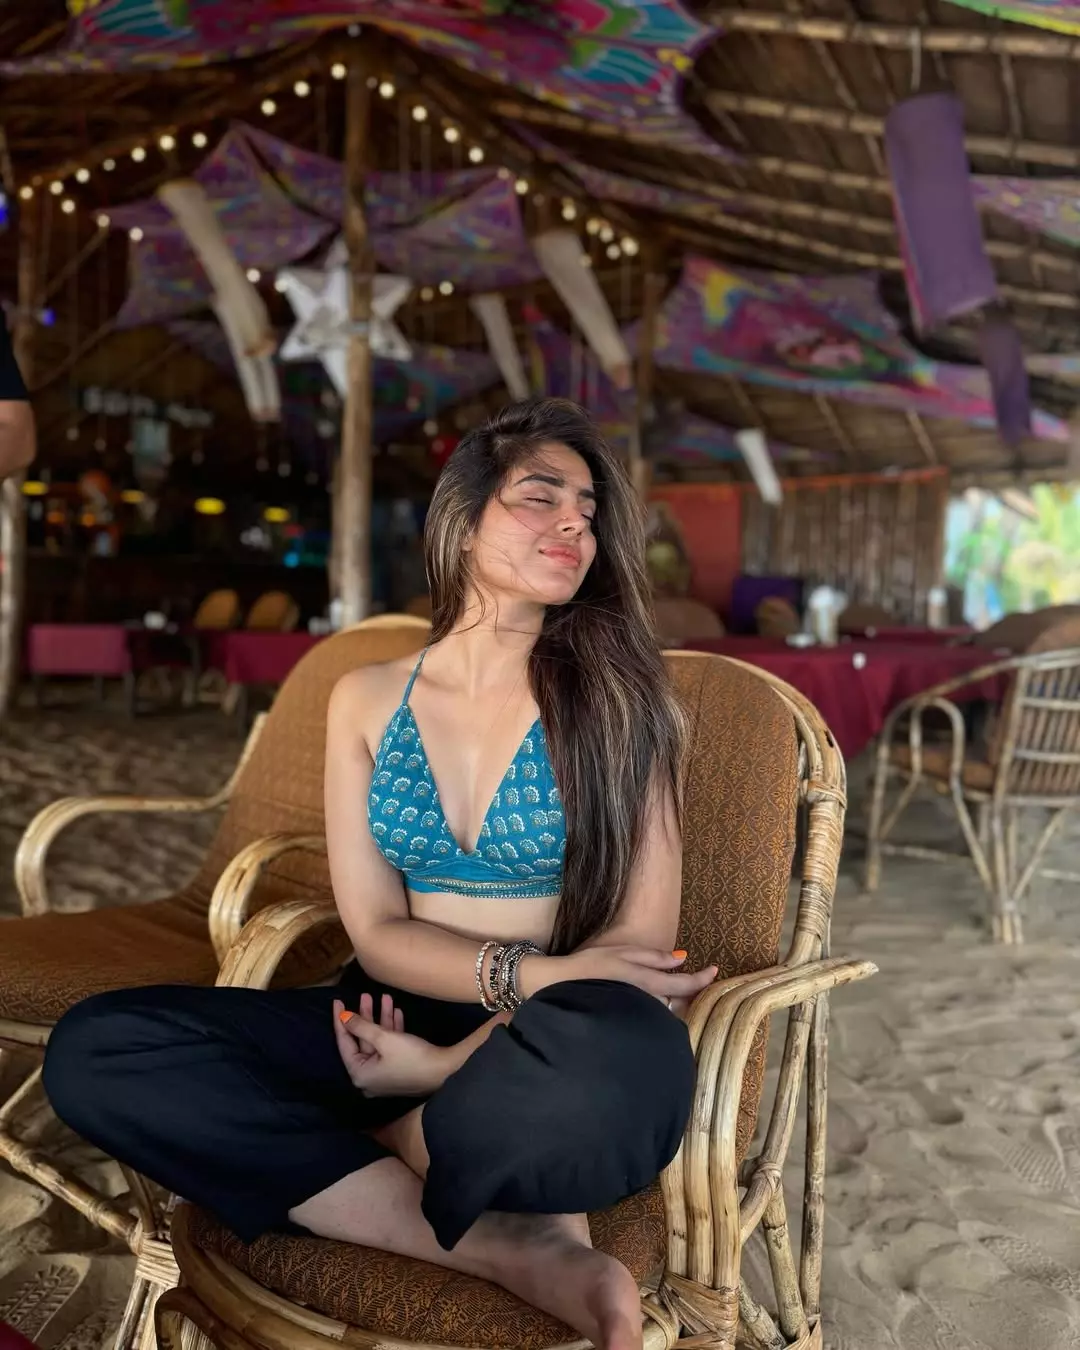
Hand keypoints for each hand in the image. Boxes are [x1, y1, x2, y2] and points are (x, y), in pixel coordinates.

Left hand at [333, 993, 451, 1097]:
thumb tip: (343, 1016)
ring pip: (378, 1041)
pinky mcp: (398, 1069)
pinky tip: (396, 1011)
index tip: (337, 1001)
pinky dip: (392, 1030)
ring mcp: (384, 1074)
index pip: (344, 1043)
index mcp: (359, 1074)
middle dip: (367, 1015)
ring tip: (385, 996)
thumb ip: (360, 1026)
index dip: (341, 1020)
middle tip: (365, 994)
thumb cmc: (410, 1056)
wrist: (445, 1071)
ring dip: (382, 1019)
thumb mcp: (383, 1038)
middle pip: (363, 1040)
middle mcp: (369, 1077)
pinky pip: (390, 1047)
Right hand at [554, 946, 717, 1011]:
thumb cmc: (589, 967)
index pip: (685, 984)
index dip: (703, 979)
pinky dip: (656, 1008)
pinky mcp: (628, 1023)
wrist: (558, 990)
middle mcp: (647, 1003)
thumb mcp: (623, 952)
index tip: (716, 970)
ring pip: (665, 1009)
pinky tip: (649, 1001)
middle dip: (687, 991)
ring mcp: (637, 1015)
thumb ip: (654, 957)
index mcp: (648, 982)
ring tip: (672, 989)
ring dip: (672, 1000)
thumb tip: (682, 958)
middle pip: (678, 1000)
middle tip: (693, 978)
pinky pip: (650, 1015)